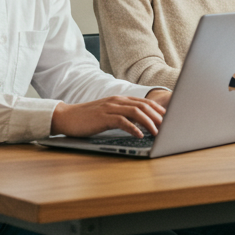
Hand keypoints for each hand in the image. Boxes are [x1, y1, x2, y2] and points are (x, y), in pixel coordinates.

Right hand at [50, 93, 168, 137]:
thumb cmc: (88, 118)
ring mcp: (110, 108)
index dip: (158, 109)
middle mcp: (117, 101)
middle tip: (168, 126)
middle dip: (158, 116)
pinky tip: (140, 135)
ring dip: (149, 122)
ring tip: (157, 132)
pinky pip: (122, 121)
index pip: (144, 101)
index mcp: (119, 99)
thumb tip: (139, 123)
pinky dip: (133, 128)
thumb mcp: (108, 113)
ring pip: (136, 112)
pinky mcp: (103, 117)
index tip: (168, 118)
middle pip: (143, 106)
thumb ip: (122, 115)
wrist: (67, 116)